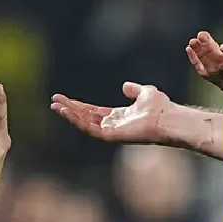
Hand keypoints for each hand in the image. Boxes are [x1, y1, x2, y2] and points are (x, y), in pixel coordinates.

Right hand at [51, 82, 172, 143]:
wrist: (168, 118)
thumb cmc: (161, 108)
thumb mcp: (145, 93)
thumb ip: (134, 90)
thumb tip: (125, 86)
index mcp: (118, 117)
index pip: (93, 112)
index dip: (79, 106)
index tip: (64, 99)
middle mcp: (113, 125)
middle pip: (85, 117)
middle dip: (69, 109)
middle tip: (54, 101)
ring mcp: (112, 132)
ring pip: (85, 124)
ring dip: (70, 115)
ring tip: (55, 106)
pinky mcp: (112, 136)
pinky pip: (90, 129)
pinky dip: (78, 121)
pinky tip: (67, 111)